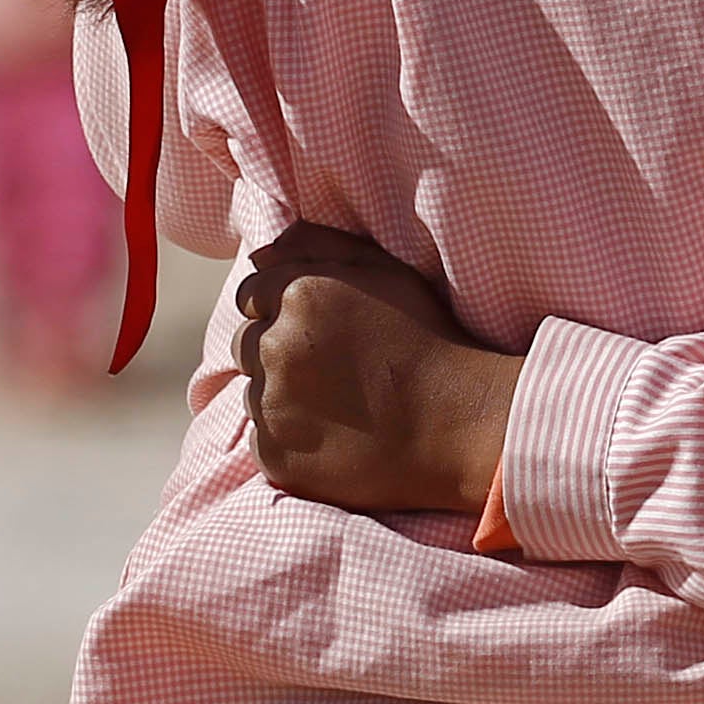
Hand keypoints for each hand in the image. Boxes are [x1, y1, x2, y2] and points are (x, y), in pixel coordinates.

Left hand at [242, 224, 521, 518]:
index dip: (280, 310)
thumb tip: (257, 254)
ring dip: (284, 398)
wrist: (459, 424)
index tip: (319, 332)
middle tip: (333, 371)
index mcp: (298, 295)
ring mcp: (272, 407)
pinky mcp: (275, 457)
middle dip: (277, 353)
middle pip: (245, 346)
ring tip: (343, 407)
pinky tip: (337, 439)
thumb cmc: (429, 341)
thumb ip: (317, 247)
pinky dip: (291, 442)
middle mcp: (275, 347)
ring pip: (255, 395)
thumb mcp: (385, 272)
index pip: (250, 295)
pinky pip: (266, 443)